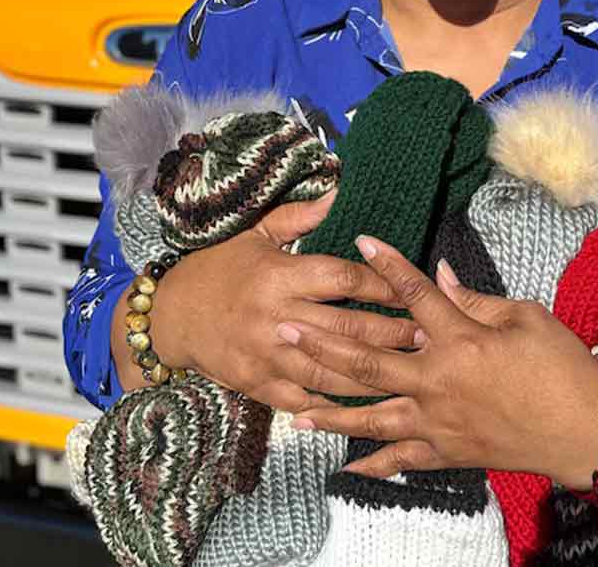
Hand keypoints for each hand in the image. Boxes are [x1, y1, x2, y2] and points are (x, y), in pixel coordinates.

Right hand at [136, 193, 425, 412]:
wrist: (171, 317)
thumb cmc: (217, 268)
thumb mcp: (253, 233)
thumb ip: (297, 217)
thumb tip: (337, 192)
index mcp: (278, 276)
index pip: (341, 280)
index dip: (381, 283)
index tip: (411, 287)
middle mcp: (276, 318)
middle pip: (347, 328)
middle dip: (392, 332)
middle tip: (426, 333)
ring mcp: (268, 356)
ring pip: (334, 370)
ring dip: (376, 372)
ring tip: (410, 368)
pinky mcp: (260, 385)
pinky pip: (307, 399)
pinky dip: (338, 404)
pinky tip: (368, 403)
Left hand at [277, 235, 597, 487]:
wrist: (587, 433)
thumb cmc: (564, 368)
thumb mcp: (527, 319)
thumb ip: (476, 300)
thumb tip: (439, 275)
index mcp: (461, 340)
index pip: (414, 294)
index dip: (387, 264)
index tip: (361, 240)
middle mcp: (438, 381)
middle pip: (367, 359)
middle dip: (321, 342)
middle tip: (283, 327)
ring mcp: (438, 422)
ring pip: (371, 415)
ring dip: (329, 410)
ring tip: (292, 407)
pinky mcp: (447, 452)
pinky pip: (402, 459)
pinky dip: (373, 463)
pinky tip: (346, 464)